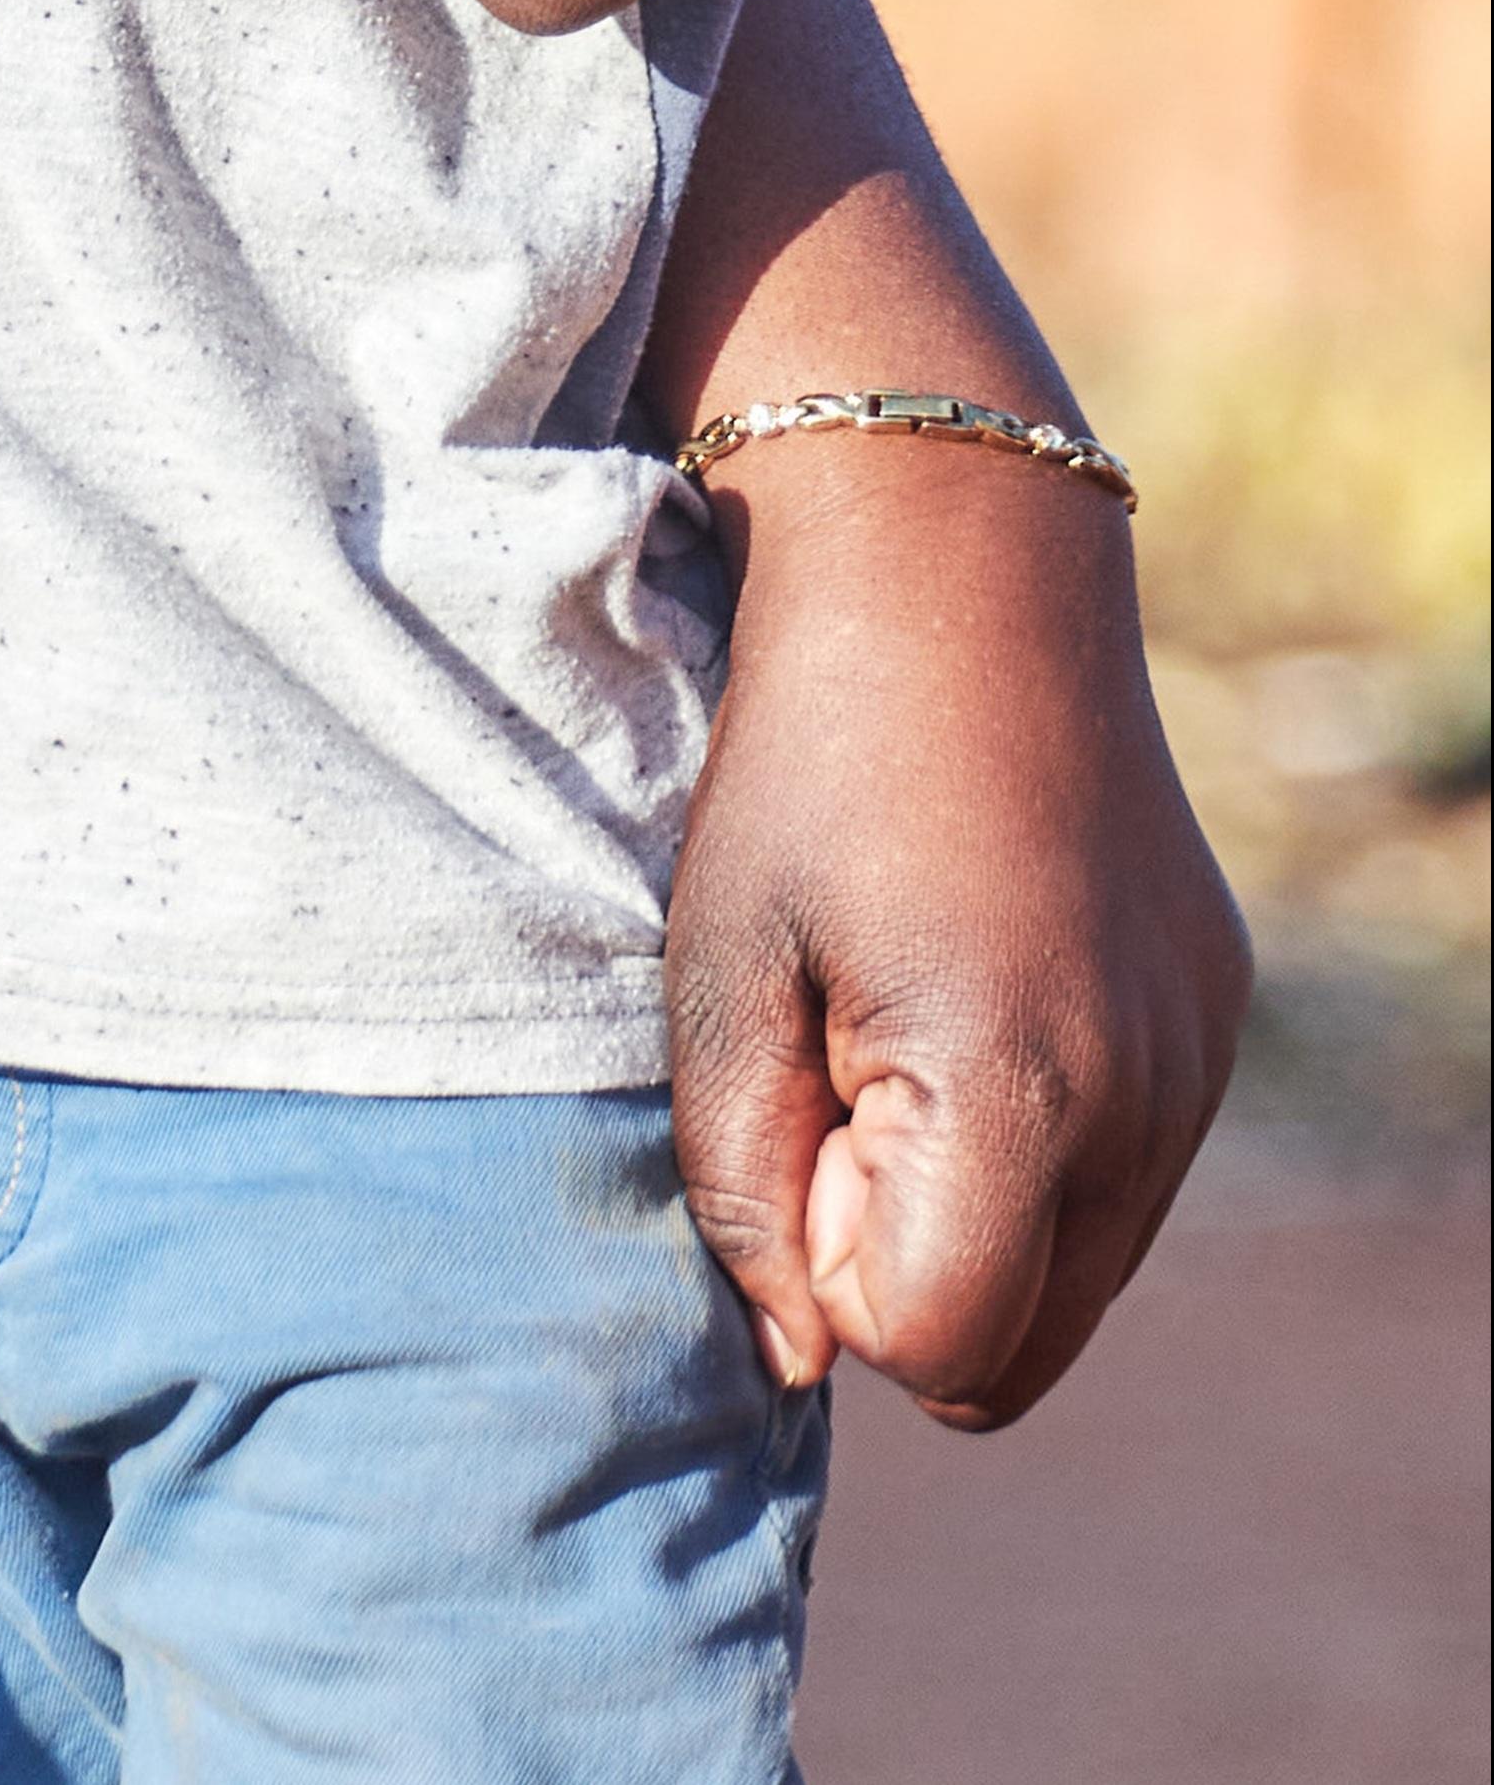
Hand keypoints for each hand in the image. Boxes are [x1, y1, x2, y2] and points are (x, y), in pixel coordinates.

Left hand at [667, 435, 1249, 1421]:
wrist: (956, 576)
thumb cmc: (803, 763)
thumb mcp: (717, 963)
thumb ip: (743, 1179)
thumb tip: (802, 1357)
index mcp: (1022, 1090)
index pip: (928, 1342)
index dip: (828, 1260)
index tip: (798, 1099)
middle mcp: (1148, 1103)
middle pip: (1015, 1349)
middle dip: (903, 1262)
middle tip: (837, 1069)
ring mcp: (1200, 1067)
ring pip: (1074, 1278)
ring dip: (969, 1207)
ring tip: (897, 1020)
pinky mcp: (1215, 1024)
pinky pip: (1122, 1181)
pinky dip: (1037, 1146)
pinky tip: (970, 984)